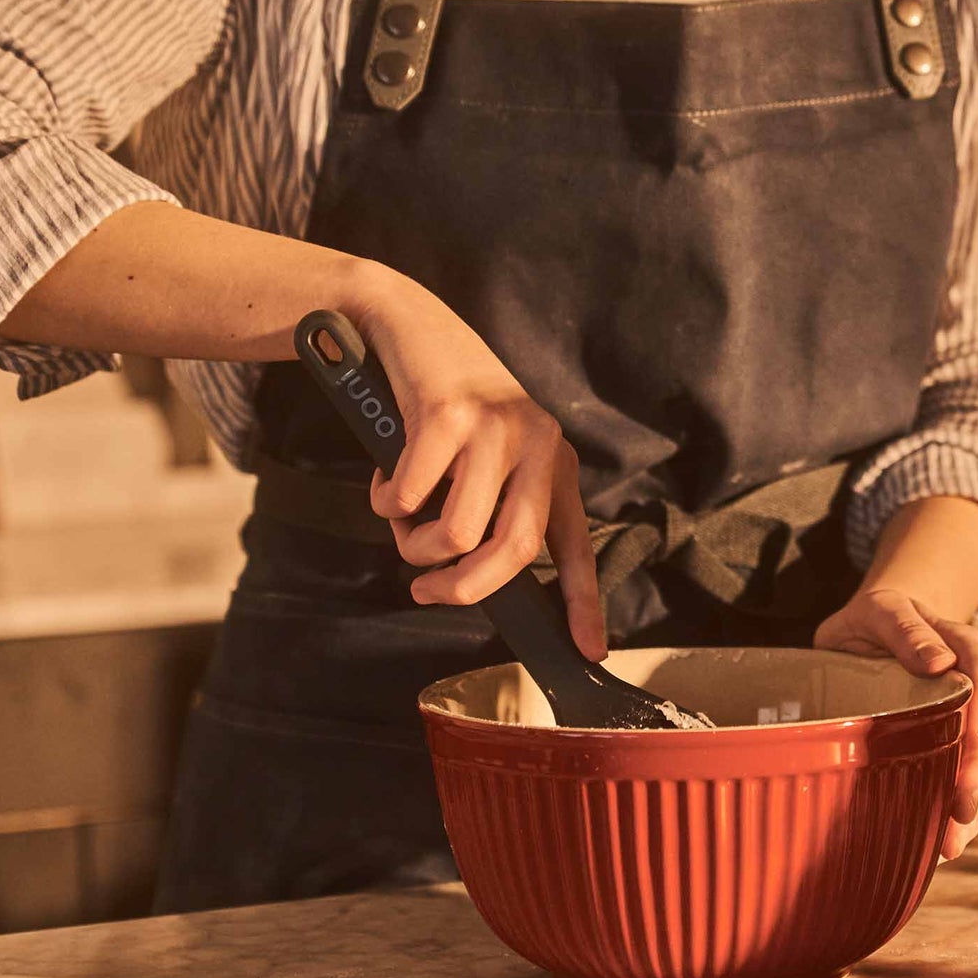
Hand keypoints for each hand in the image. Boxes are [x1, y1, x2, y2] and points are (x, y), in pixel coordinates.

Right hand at [346, 269, 605, 660]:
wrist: (411, 325)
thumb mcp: (486, 455)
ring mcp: (496, 426)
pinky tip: (387, 477)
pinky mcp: (448, 413)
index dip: (584, 602)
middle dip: (463, 589)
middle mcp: (538, 443)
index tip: (590, 651)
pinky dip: (387, 502)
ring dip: (413, 545)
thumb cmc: (445, 407)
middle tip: (426, 592)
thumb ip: (492, 507)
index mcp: (555, 462)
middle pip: (513, 548)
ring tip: (401, 521)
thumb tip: (475, 580)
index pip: (575, 544)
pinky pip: (411, 497)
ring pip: (456, 532)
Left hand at [813, 585, 977, 860]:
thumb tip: (939, 662)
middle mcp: (977, 686)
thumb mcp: (882, 610)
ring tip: (953, 843)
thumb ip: (906, 629)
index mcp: (964, 647)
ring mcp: (971, 719)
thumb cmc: (876, 619)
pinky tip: (946, 843)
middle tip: (961, 809)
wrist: (876, 628)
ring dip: (975, 805)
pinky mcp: (956, 746)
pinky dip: (962, 813)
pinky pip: (969, 780)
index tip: (975, 747)